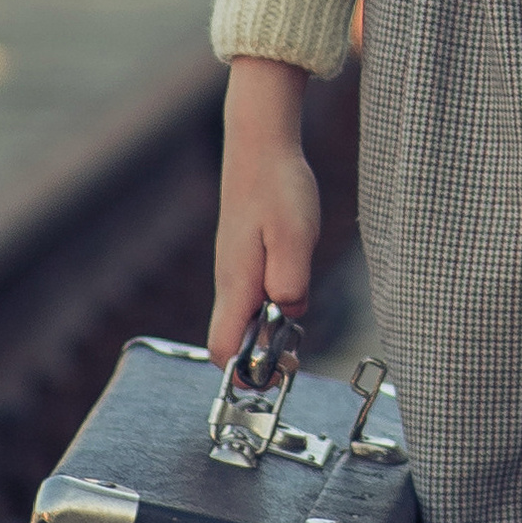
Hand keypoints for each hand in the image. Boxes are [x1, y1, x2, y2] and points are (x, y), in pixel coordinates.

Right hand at [209, 56, 320, 362]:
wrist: (260, 147)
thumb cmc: (278, 188)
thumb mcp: (295, 236)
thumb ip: (291, 281)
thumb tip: (289, 314)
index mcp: (237, 284)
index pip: (223, 348)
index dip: (245, 373)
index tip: (277, 375)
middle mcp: (230, 284)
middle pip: (232, 341)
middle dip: (260, 359)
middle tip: (295, 357)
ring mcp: (235, 273)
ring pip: (245, 320)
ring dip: (269, 334)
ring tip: (298, 329)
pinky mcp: (246, 262)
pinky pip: (254, 300)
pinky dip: (272, 310)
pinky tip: (295, 295)